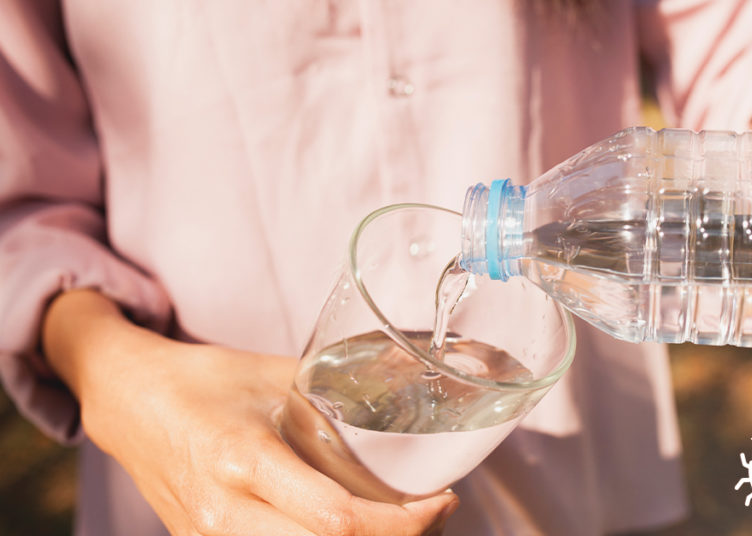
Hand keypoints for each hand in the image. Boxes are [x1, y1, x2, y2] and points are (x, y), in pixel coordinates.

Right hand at [43, 289, 457, 535]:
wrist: (129, 402)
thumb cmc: (206, 382)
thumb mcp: (279, 378)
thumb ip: (342, 401)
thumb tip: (411, 413)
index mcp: (246, 460)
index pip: (338, 521)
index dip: (403, 524)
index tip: (440, 501)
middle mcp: (225, 514)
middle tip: (430, 517)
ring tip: (398, 525)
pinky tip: (352, 531)